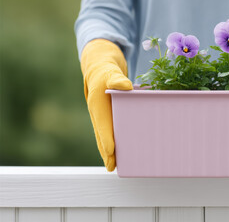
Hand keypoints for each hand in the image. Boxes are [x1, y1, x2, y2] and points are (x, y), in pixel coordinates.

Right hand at [80, 39, 132, 170]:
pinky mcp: (106, 115)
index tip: (111, 153)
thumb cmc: (106, 70)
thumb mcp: (111, 71)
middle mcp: (97, 112)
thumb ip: (117, 79)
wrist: (98, 66)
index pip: (103, 125)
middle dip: (107, 152)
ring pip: (103, 135)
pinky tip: (118, 150)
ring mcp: (100, 115)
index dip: (107, 140)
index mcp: (97, 104)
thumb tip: (126, 86)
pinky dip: (111, 141)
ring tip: (114, 165)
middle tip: (112, 168)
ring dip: (108, 150)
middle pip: (101, 135)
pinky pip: (108, 131)